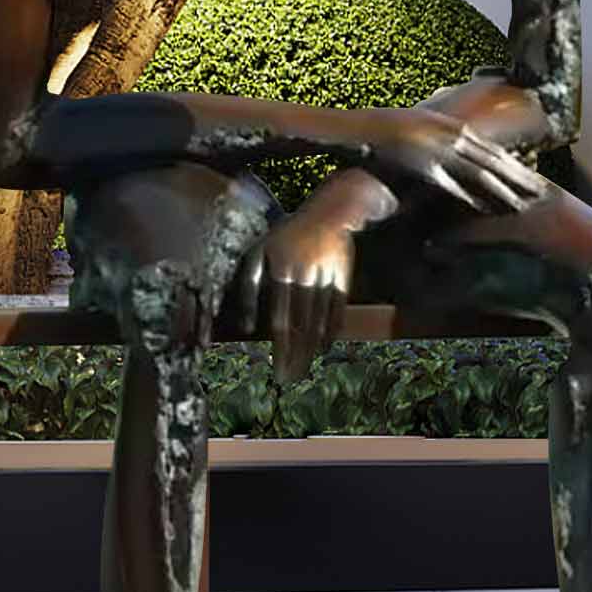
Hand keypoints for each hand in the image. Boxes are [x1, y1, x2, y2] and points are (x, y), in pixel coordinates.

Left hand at [234, 206, 357, 383]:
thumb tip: (248, 327)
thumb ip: (249, 288)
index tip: (276, 370)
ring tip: (304, 369)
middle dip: (295, 355)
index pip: (281, 318)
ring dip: (312, 348)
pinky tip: (324, 347)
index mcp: (280, 270)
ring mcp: (326, 275)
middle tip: (291, 380)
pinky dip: (332, 330)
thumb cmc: (285, 236)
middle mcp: (304, 274)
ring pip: (319, 320)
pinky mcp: (343, 276)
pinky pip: (338, 309)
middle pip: (301, 325)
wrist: (328, 211)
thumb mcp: (258, 253)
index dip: (279, 347)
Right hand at [364, 107, 545, 212]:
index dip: (515, 165)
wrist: (360, 128)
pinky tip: (486, 211)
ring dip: (504, 190)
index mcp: (454, 127)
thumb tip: (456, 148)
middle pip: (495, 161)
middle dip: (520, 178)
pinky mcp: (425, 166)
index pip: (493, 150)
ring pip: (481, 173)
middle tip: (542, 194)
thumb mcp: (421, 127)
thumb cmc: (388, 130)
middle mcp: (453, 136)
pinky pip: (454, 186)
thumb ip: (442, 139)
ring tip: (524, 206)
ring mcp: (440, 151)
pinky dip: (472, 198)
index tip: (533, 178)